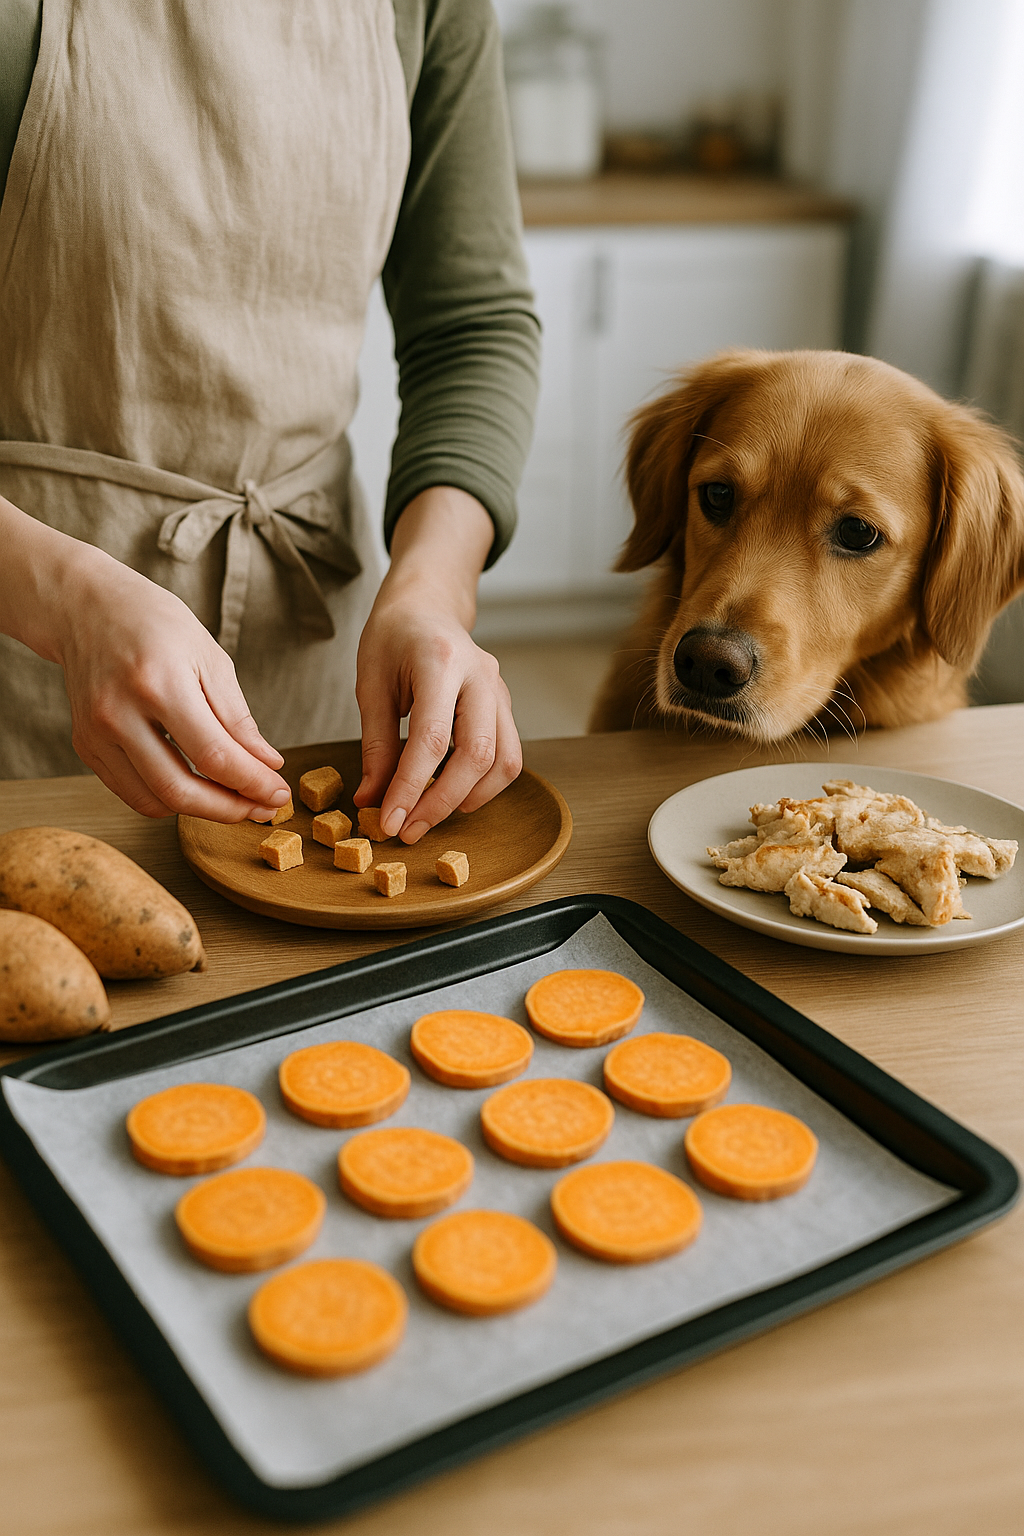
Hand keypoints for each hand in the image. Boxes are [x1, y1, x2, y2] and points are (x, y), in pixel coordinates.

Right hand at [0, 495, 290, 820]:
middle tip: (261, 808)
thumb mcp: (209, 656)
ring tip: (233, 799)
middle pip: (180, 790)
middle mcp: (120, 713)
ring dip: (201, 810)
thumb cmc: (153, 623)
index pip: (213, 756)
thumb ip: (237, 717)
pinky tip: (195, 786)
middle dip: (229, 809)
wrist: (86, 607)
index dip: (252, 783)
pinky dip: (168, 800)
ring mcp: (96, 733)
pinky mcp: (86, 745)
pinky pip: (132, 793)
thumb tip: (267, 764)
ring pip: (155, 800)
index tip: (278, 794)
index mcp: (158, 683)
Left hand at [354, 487, 521, 842]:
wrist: (427, 605)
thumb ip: (376, 745)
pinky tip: (454, 794)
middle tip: (409, 829)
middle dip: (443, 802)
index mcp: (440, 661)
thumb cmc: (392, 639)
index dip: (411, 788)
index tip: (389, 822)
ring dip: (470, 798)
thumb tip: (372, 801)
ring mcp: (500, 690)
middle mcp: (481, 675)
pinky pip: (509, 755)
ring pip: (505, 760)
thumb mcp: (371, 685)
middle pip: (477, 754)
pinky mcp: (506, 705)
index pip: (432, 739)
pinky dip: (485, 784)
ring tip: (431, 815)